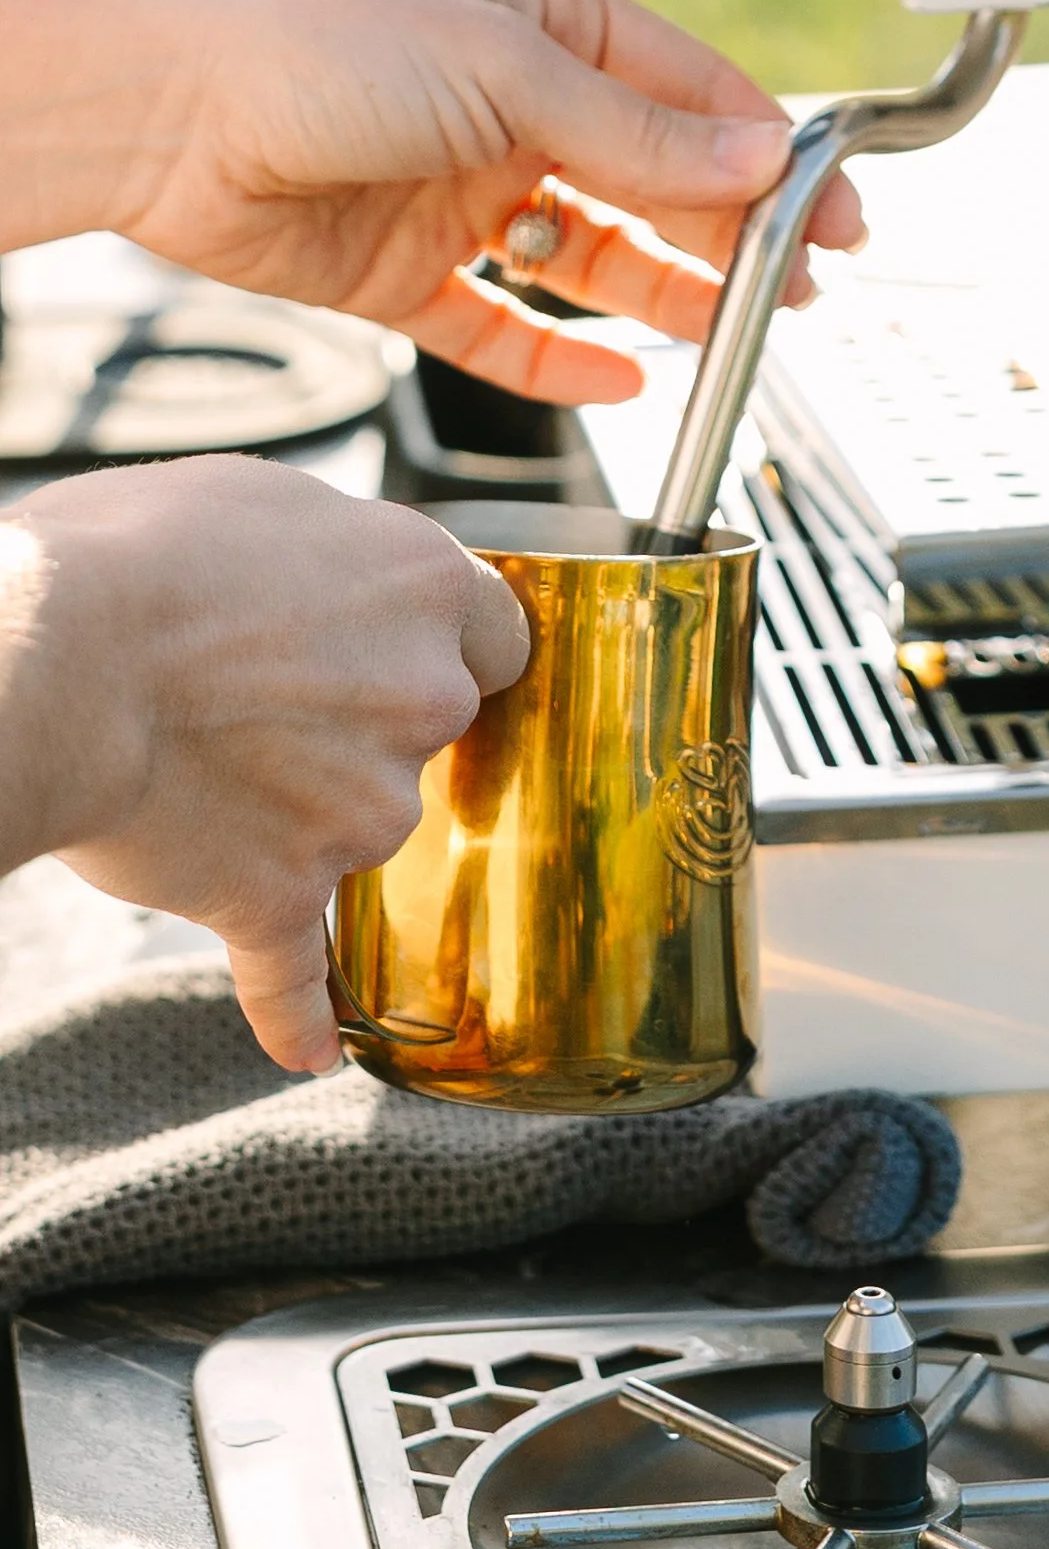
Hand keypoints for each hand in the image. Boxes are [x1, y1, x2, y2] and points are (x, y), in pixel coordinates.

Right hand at [0, 457, 529, 1071]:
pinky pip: (298, 976)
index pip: (497, 635)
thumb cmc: (139, 555)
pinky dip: (297, 1013)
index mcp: (428, 589)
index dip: (445, 645)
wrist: (50, 659)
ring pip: (357, 825)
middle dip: (360, 719)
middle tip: (260, 695)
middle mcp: (423, 700)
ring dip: (295, 809)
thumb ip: (336, 554)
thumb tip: (339, 581)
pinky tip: (307, 1049)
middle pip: (431, 728)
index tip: (402, 651)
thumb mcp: (263, 498)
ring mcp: (362, 810)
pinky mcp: (280, 894)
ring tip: (195, 761)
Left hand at [11, 0, 863, 404]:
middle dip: (728, 235)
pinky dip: (561, 354)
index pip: (690, 96)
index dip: (769, 157)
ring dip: (661, 296)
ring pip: (589, 258)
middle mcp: (509, 105)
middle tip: (800, 288)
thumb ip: (637, 135)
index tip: (834, 212)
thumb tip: (757, 163)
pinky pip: (503, 325)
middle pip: (652, 183)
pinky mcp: (404, 271)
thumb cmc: (317, 41)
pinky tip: (618, 376)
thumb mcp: (508, 70)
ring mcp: (459, 191)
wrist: (162, 111)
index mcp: (546, 22)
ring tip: (727, 332)